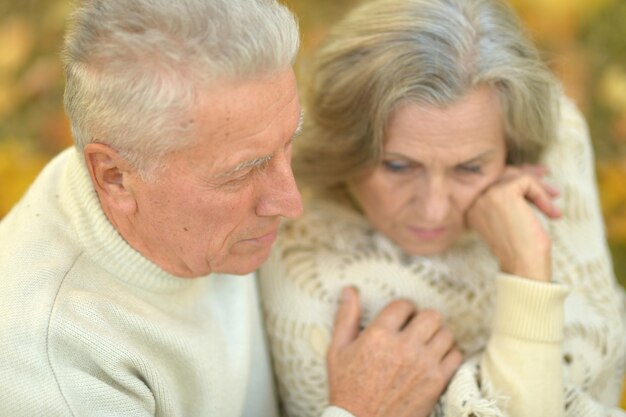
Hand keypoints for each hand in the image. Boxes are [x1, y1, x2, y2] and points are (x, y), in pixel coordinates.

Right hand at [327, 287, 462, 416]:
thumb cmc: (347, 388)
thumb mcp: (337, 350)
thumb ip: (345, 318)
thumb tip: (349, 290)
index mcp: (378, 335)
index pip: (404, 305)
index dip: (404, 308)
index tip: (402, 317)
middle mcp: (403, 346)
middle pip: (432, 315)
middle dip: (424, 319)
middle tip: (416, 328)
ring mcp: (423, 364)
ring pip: (446, 333)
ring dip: (437, 335)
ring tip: (427, 343)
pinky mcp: (436, 381)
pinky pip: (456, 355)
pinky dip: (449, 354)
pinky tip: (435, 359)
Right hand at [465, 165, 560, 281]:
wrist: (523, 266)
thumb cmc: (520, 250)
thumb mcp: (508, 221)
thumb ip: (508, 200)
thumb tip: (530, 173)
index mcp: (471, 207)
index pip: (492, 182)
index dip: (517, 177)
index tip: (539, 177)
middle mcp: (473, 199)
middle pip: (503, 175)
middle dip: (531, 178)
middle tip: (552, 190)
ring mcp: (486, 195)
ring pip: (516, 176)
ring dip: (539, 189)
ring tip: (553, 204)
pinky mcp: (502, 193)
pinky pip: (526, 181)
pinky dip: (542, 194)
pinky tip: (550, 213)